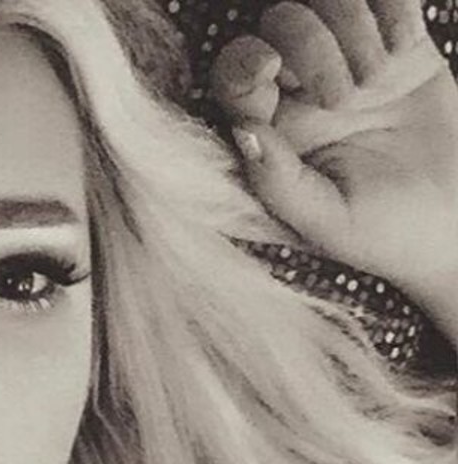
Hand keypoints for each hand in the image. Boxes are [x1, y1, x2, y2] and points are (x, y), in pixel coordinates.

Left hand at [210, 1, 457, 334]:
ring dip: (354, 28)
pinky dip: (393, 9)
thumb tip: (242, 132)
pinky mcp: (400, 41)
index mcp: (274, 131)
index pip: (236, 74)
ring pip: (331, 0)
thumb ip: (276, 182)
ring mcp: (351, 59)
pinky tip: (402, 48)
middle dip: (311, 46)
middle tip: (346, 98)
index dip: (244, 60)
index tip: (269, 70)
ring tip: (377, 80)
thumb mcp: (326, 221)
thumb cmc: (382, 231)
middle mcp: (304, 90)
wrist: (454, 220)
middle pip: (282, 20)